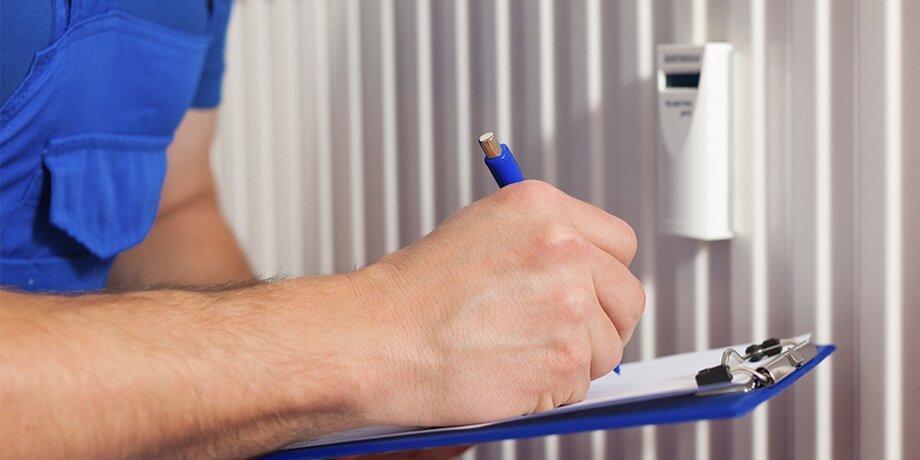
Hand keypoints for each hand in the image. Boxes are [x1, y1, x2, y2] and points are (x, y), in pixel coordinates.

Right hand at [352, 181, 643, 427]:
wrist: (375, 338)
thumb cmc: (412, 294)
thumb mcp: (480, 232)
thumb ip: (539, 241)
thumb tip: (581, 270)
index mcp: (543, 209)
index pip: (620, 243)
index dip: (602, 276)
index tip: (589, 293)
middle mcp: (564, 249)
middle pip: (628, 298)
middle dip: (602, 323)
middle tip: (563, 335)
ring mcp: (569, 304)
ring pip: (608, 348)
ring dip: (572, 361)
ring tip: (517, 353)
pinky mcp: (563, 358)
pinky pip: (579, 386)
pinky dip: (549, 391)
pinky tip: (507, 372)